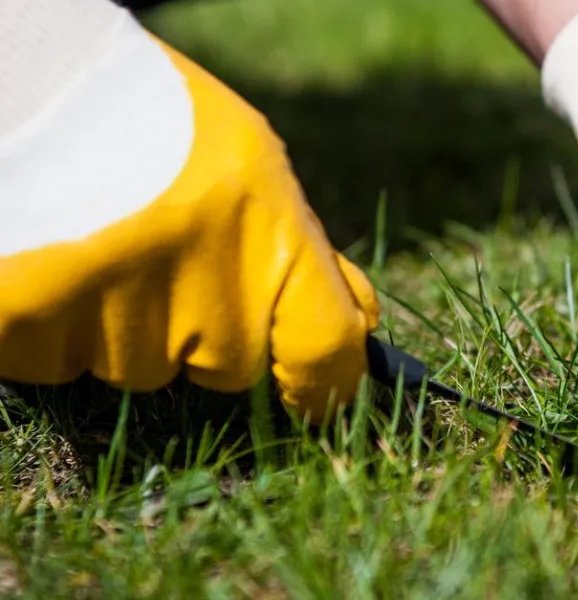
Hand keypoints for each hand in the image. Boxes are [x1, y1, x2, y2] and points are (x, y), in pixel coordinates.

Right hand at [0, 14, 378, 422]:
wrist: (27, 82)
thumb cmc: (145, 114)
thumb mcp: (246, 162)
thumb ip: (296, 249)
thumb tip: (357, 328)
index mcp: (263, 226)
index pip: (323, 345)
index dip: (327, 385)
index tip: (320, 398)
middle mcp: (197, 277)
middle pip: (227, 365)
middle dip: (202, 331)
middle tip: (160, 253)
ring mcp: (110, 307)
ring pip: (136, 366)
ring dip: (121, 325)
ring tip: (96, 237)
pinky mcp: (27, 320)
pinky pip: (59, 360)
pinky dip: (52, 324)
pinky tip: (48, 254)